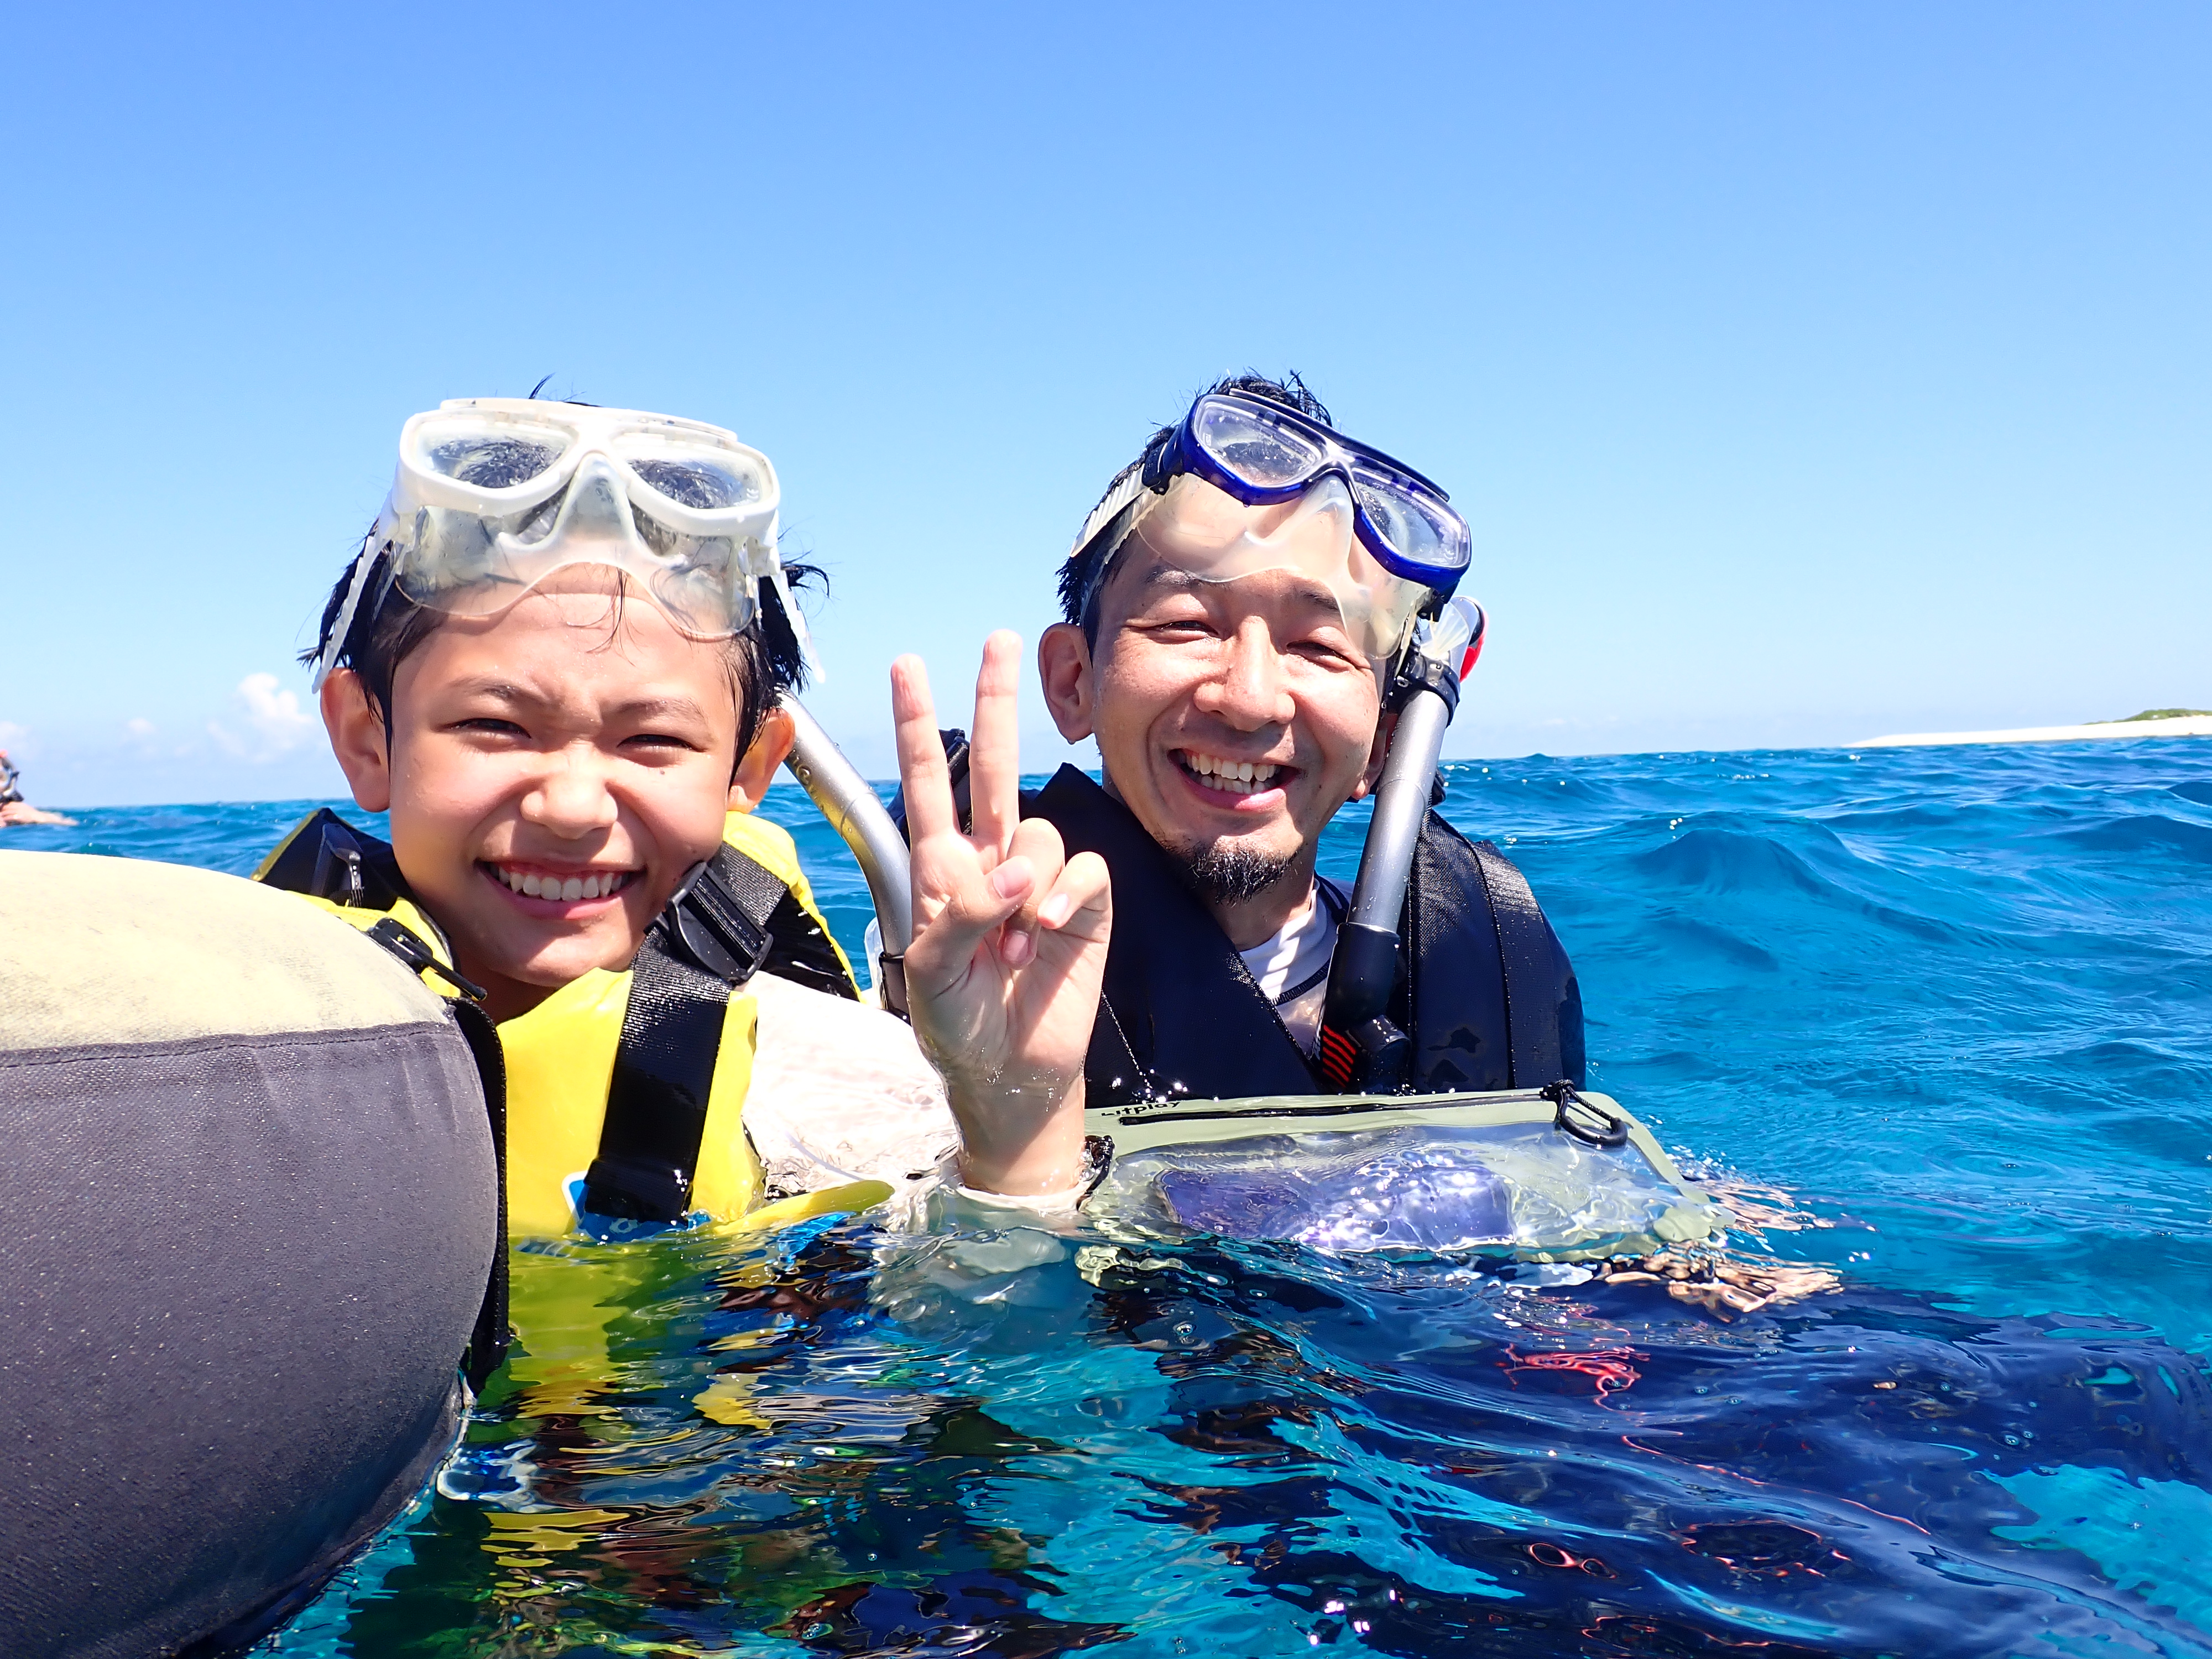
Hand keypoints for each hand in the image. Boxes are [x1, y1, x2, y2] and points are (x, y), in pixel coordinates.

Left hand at [892, 632, 1110, 1194]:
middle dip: (994, 702)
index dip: (915, 725)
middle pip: (992, 765)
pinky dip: (1061, 901)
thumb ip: (964, 912)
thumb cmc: (958, 1023)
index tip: (907, 667)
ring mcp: (1039, 878)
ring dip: (1026, 889)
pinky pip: (1080, 870)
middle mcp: (990, 859)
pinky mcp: (1084, 901)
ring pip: (1039, 833)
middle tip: (1001, 640)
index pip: (924, 783)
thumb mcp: (932, 971)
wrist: (1013, 1071)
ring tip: (1011, 949)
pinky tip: (1044, 941)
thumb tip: (1017, 870)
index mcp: (939, 868)